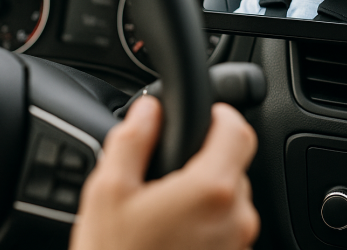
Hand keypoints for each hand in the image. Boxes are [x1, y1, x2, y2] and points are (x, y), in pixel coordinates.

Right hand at [70, 97, 259, 249]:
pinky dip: (206, 223)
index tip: (206, 114)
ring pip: (230, 199)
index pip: (238, 130)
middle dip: (204, 159)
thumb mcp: (108, 192)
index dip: (220, 115)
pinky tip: (171, 234)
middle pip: (234, 165)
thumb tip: (147, 111)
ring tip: (163, 210)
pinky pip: (226, 229)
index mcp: (211, 189)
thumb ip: (132, 140)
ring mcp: (238, 245)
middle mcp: (236, 217)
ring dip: (204, 194)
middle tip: (167, 170)